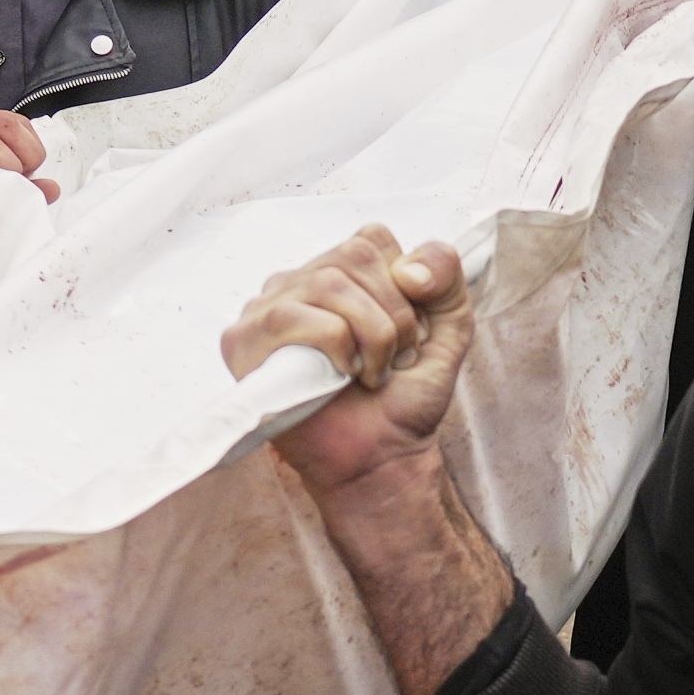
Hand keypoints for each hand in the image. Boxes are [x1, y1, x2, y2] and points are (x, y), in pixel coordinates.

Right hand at [224, 224, 474, 503]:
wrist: (384, 457)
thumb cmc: (404, 397)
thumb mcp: (448, 325)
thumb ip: (445, 274)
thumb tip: (408, 268)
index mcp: (335, 273)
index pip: (370, 238)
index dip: (404, 284)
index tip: (408, 334)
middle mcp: (295, 284)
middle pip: (353, 255)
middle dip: (393, 313)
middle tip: (394, 359)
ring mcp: (265, 310)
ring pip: (328, 283)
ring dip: (371, 334)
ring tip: (371, 372)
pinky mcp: (245, 342)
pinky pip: (297, 316)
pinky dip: (338, 348)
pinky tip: (341, 377)